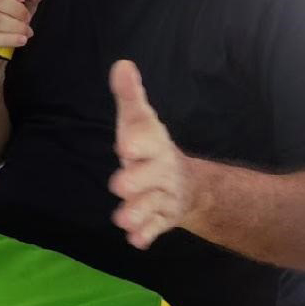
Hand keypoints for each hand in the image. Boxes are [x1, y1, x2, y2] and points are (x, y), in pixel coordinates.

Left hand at [108, 60, 195, 249]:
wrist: (186, 183)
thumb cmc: (149, 147)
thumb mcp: (140, 121)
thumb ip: (130, 96)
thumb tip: (122, 64)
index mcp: (154, 144)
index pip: (149, 139)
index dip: (138, 142)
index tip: (124, 145)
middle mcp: (161, 170)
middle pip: (150, 176)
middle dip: (136, 180)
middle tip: (118, 184)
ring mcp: (163, 196)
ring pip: (152, 205)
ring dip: (137, 212)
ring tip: (121, 219)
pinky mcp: (161, 218)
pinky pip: (156, 228)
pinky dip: (147, 234)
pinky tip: (135, 241)